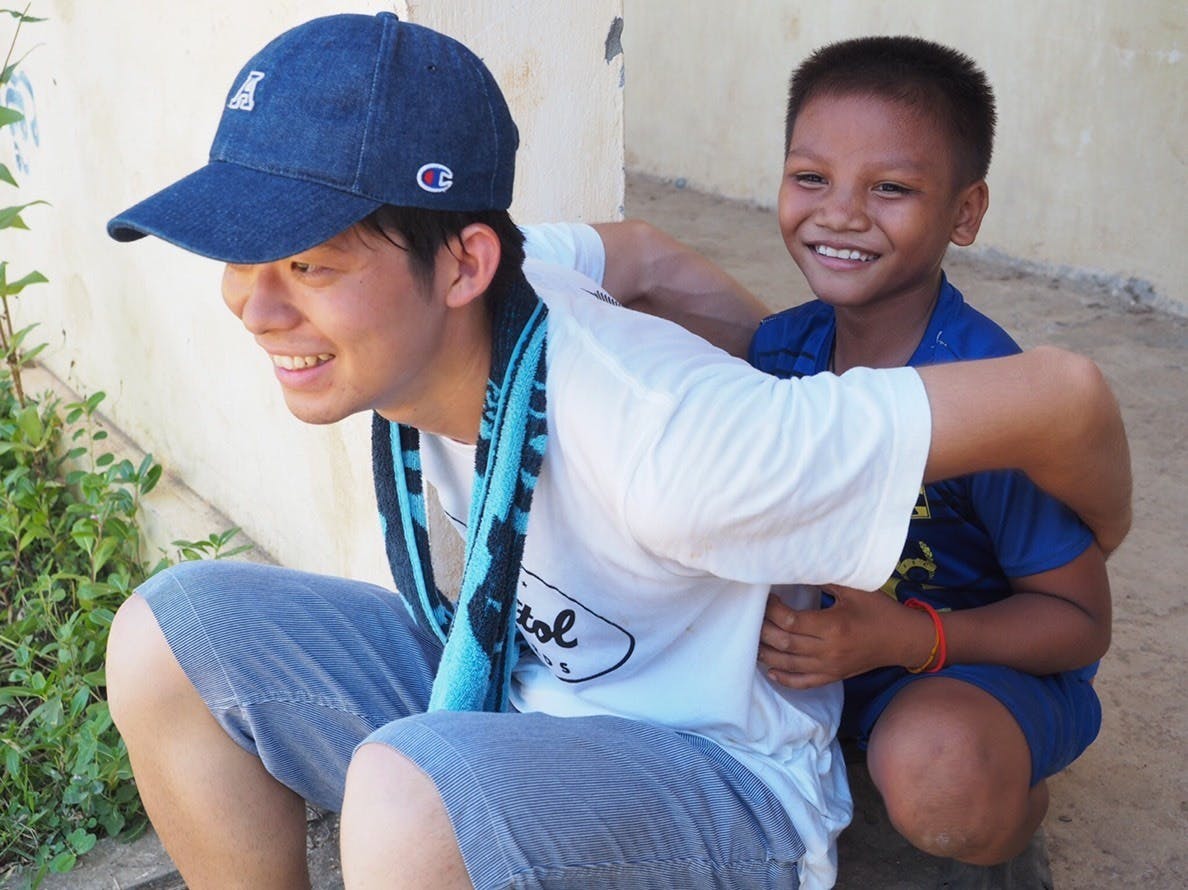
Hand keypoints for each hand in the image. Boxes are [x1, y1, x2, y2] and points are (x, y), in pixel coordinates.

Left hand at [759, 585, 923, 688]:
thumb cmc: (880, 611)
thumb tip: (799, 566)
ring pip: (789, 665)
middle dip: (763, 631)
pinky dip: (784, 679)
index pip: (791, 621)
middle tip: (754, 618)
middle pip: (784, 644)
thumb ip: (826, 579)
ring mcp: (830, 667)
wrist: (904, 640)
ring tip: (754, 640)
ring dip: (767, 654)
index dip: (773, 610)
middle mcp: (828, 650)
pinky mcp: (833, 676)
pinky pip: (804, 683)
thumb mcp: (855, 589)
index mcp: (833, 626)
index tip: (768, 598)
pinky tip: (770, 671)